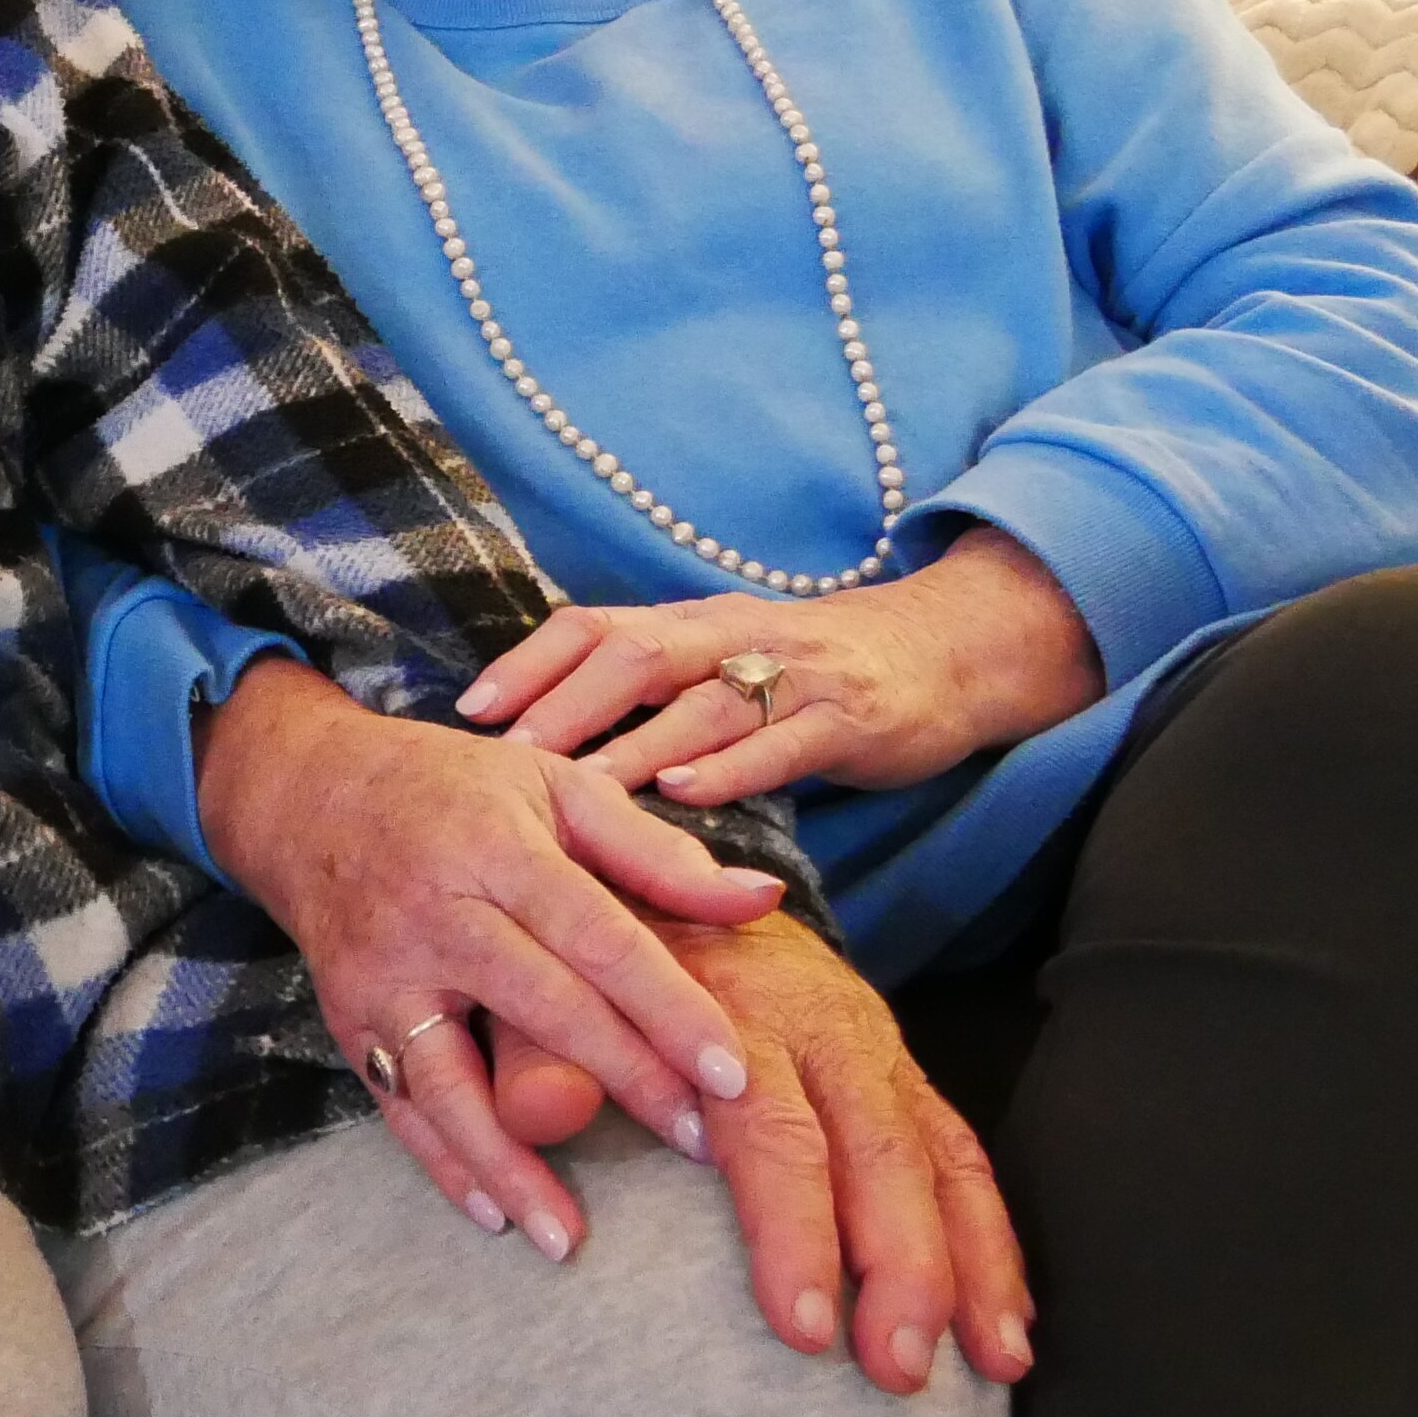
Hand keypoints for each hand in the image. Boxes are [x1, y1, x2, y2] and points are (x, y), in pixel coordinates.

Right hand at [196, 660, 793, 1263]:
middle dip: (624, 1081)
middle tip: (699, 1146)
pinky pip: (398, 1104)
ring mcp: (383, 973)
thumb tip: (764, 899)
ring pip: (449, 1079)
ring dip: (510, 1162)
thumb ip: (659, 854)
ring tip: (570, 1237)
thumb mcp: (557, 790)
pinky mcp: (347, 1018)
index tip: (733, 1074)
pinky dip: (444, 1164)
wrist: (311, 796)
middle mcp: (435, 914)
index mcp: (498, 848)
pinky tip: (494, 1215)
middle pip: (541, 1009)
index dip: (668, 1007)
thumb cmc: (456, 791)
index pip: (598, 937)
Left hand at [459, 528, 1105, 809]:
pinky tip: (682, 795)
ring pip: (699, 701)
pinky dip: (727, 768)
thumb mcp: (728, 668)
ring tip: (575, 788)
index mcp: (693, 621)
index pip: (595, 624)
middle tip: (506, 760)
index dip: (531, 662)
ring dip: (633, 745)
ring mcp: (792, 673)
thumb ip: (653, 696)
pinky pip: (779, 741)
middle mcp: (732, 635)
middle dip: (564, 703)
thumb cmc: (814, 675)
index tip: (471, 710)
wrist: (946, 654)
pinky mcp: (846, 718)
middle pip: (633, 651)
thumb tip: (546, 750)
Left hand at [482, 915, 1031, 1393]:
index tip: (799, 1328)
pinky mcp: (899, 1070)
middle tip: (897, 1370)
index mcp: (731, 1009)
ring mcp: (873, 1048)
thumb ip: (537, 1046)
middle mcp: (821, 1026)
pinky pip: (960, 1152)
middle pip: (879, 1152)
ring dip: (971, 1262)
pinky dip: (991, 1236)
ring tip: (993, 1364)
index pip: (773, 1130)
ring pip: (939, 1155)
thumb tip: (539, 1114)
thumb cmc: (598, 957)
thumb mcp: (549, 982)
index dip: (793, 1229)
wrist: (666, 877)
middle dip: (902, 1266)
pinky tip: (1005, 1322)